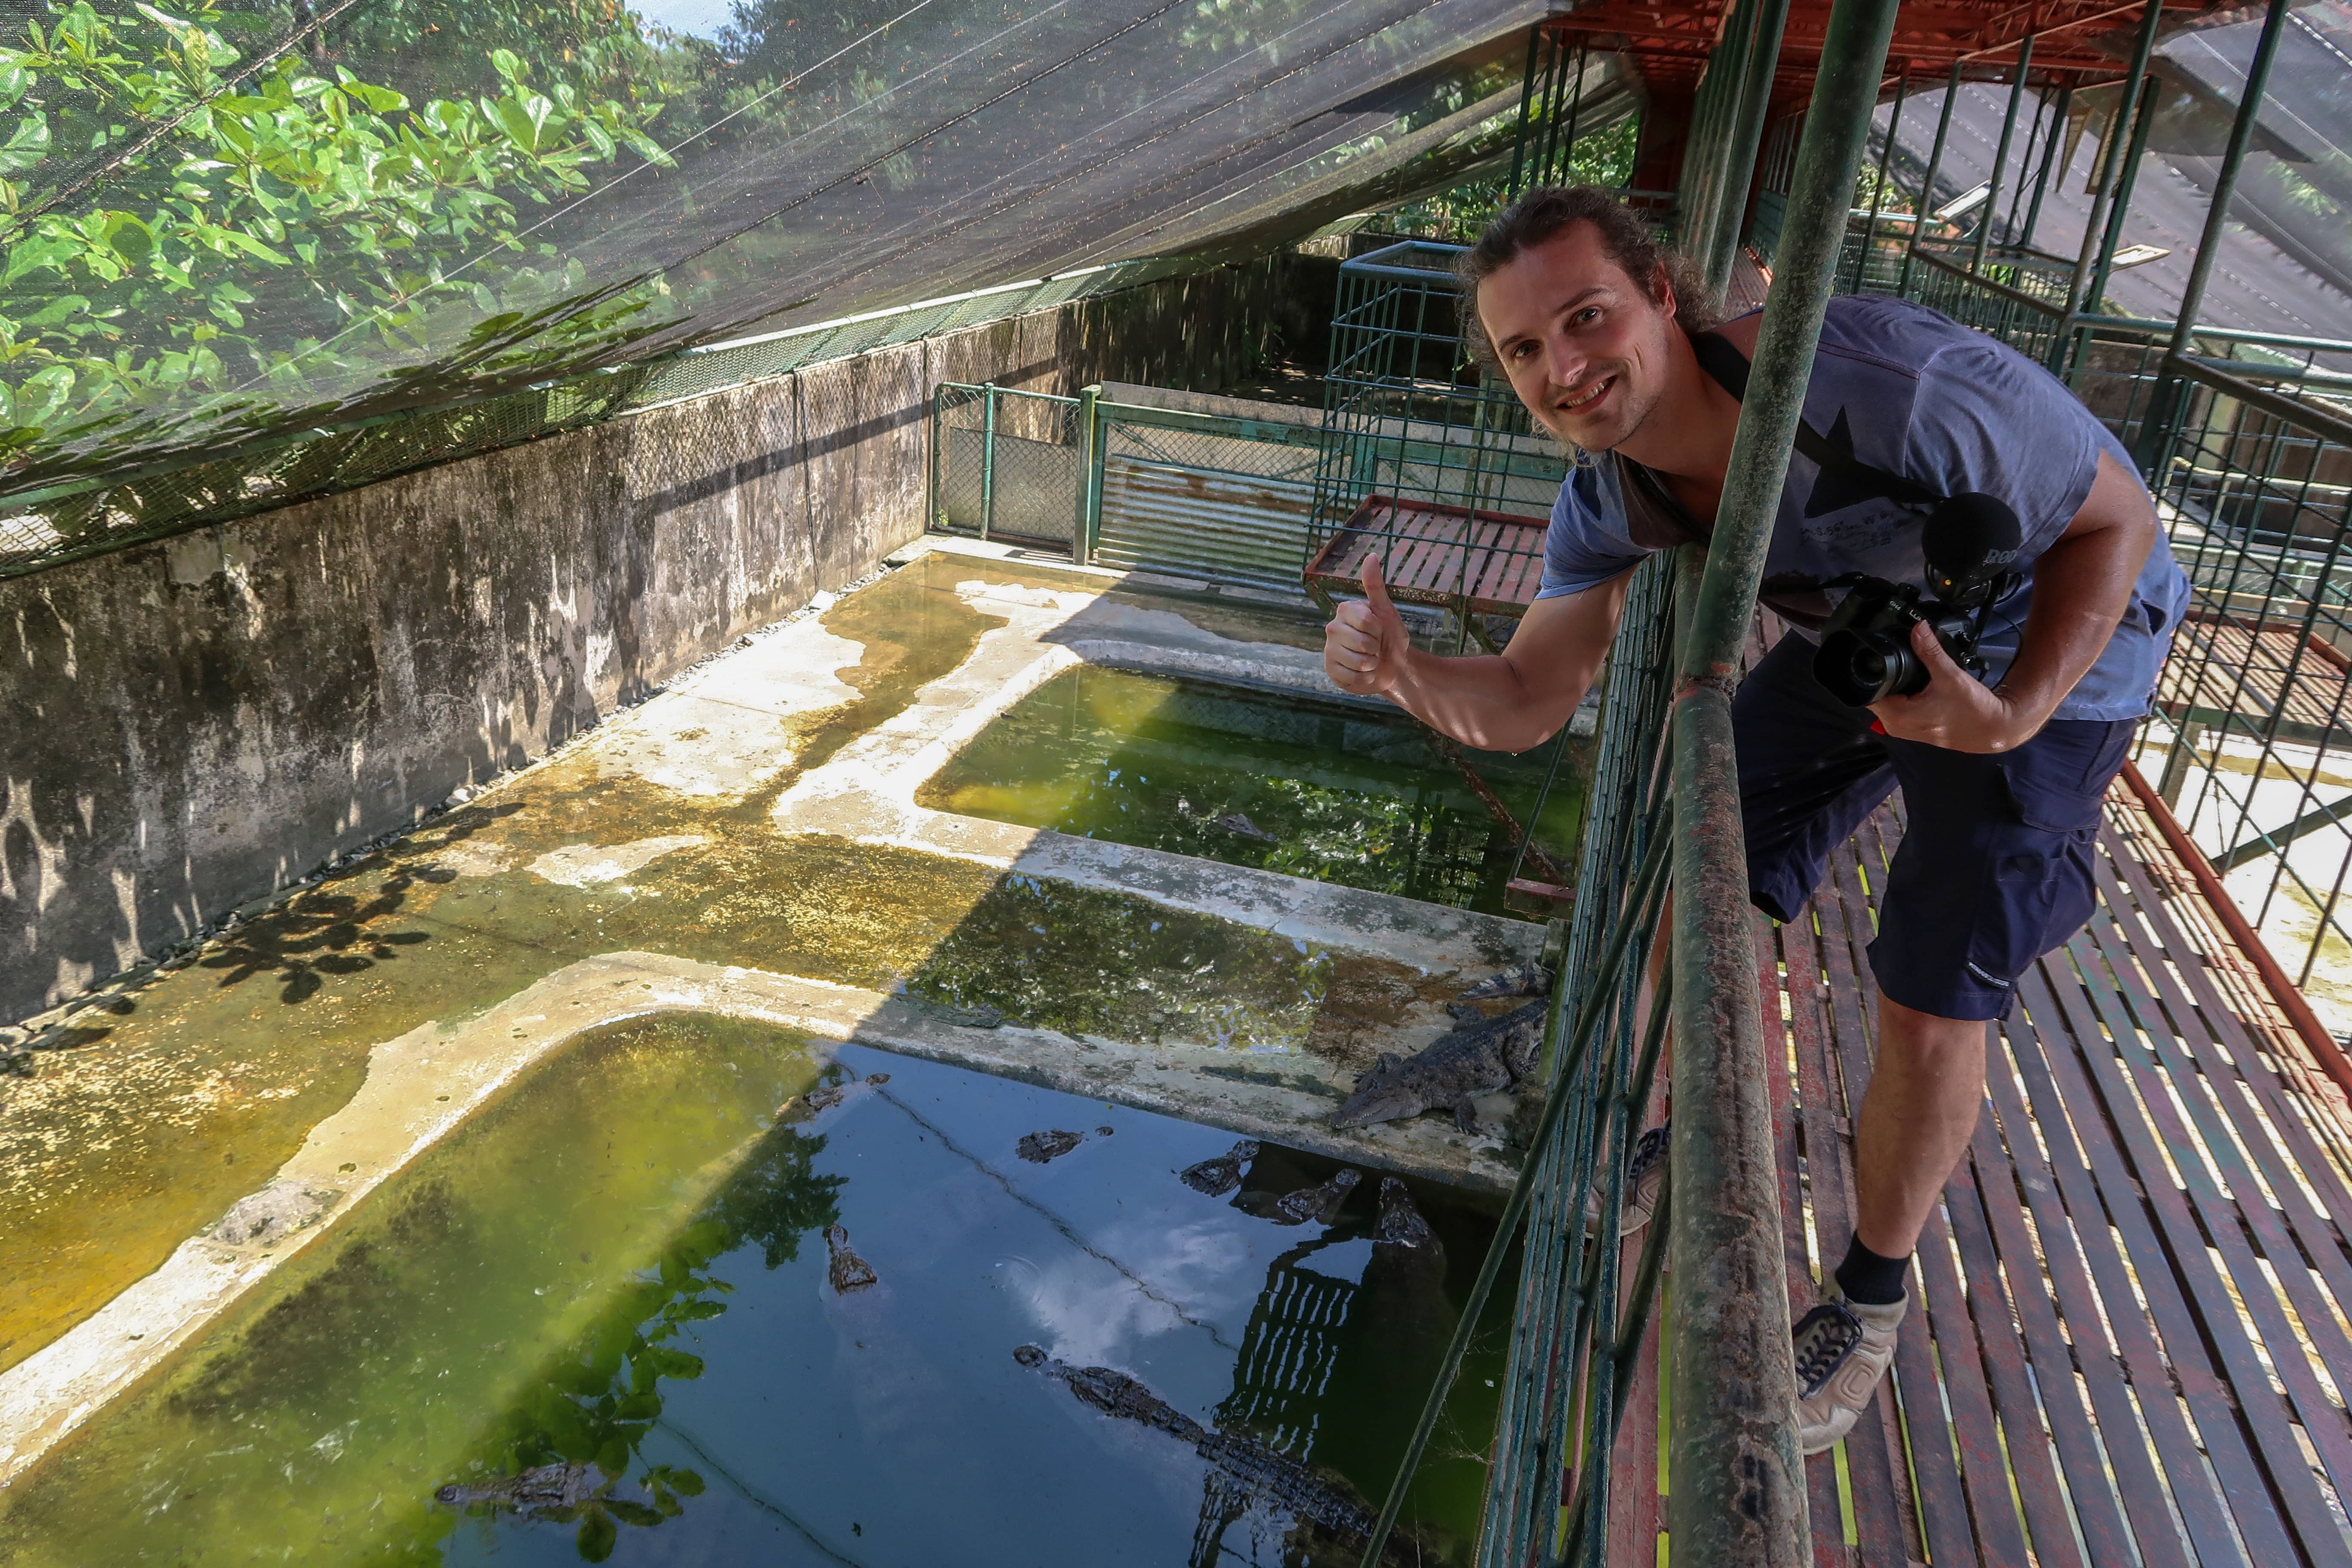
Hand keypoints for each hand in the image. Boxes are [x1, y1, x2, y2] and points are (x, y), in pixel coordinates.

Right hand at [1324, 553, 1409, 696]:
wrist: (1393, 666)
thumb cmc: (1390, 636)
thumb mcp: (1386, 611)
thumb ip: (1375, 585)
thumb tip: (1371, 555)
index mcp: (1344, 610)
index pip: (1365, 620)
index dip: (1378, 628)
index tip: (1378, 629)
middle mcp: (1332, 628)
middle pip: (1362, 642)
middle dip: (1376, 648)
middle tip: (1375, 646)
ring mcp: (1329, 650)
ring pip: (1357, 661)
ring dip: (1372, 664)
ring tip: (1371, 660)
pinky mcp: (1330, 670)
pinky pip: (1352, 677)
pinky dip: (1365, 678)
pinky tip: (1364, 673)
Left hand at [1868, 620, 2042, 751]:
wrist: (1994, 729)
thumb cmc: (1973, 708)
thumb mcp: (1950, 675)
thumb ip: (1931, 651)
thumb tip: (1918, 627)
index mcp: (1898, 716)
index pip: (1867, 692)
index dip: (1872, 674)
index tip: (1880, 659)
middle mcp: (1896, 726)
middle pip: (1876, 695)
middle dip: (1885, 678)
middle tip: (1902, 663)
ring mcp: (1903, 730)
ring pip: (1887, 702)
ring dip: (1895, 688)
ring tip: (1912, 674)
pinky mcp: (1913, 730)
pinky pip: (1898, 709)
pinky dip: (1903, 697)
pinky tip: (1917, 688)